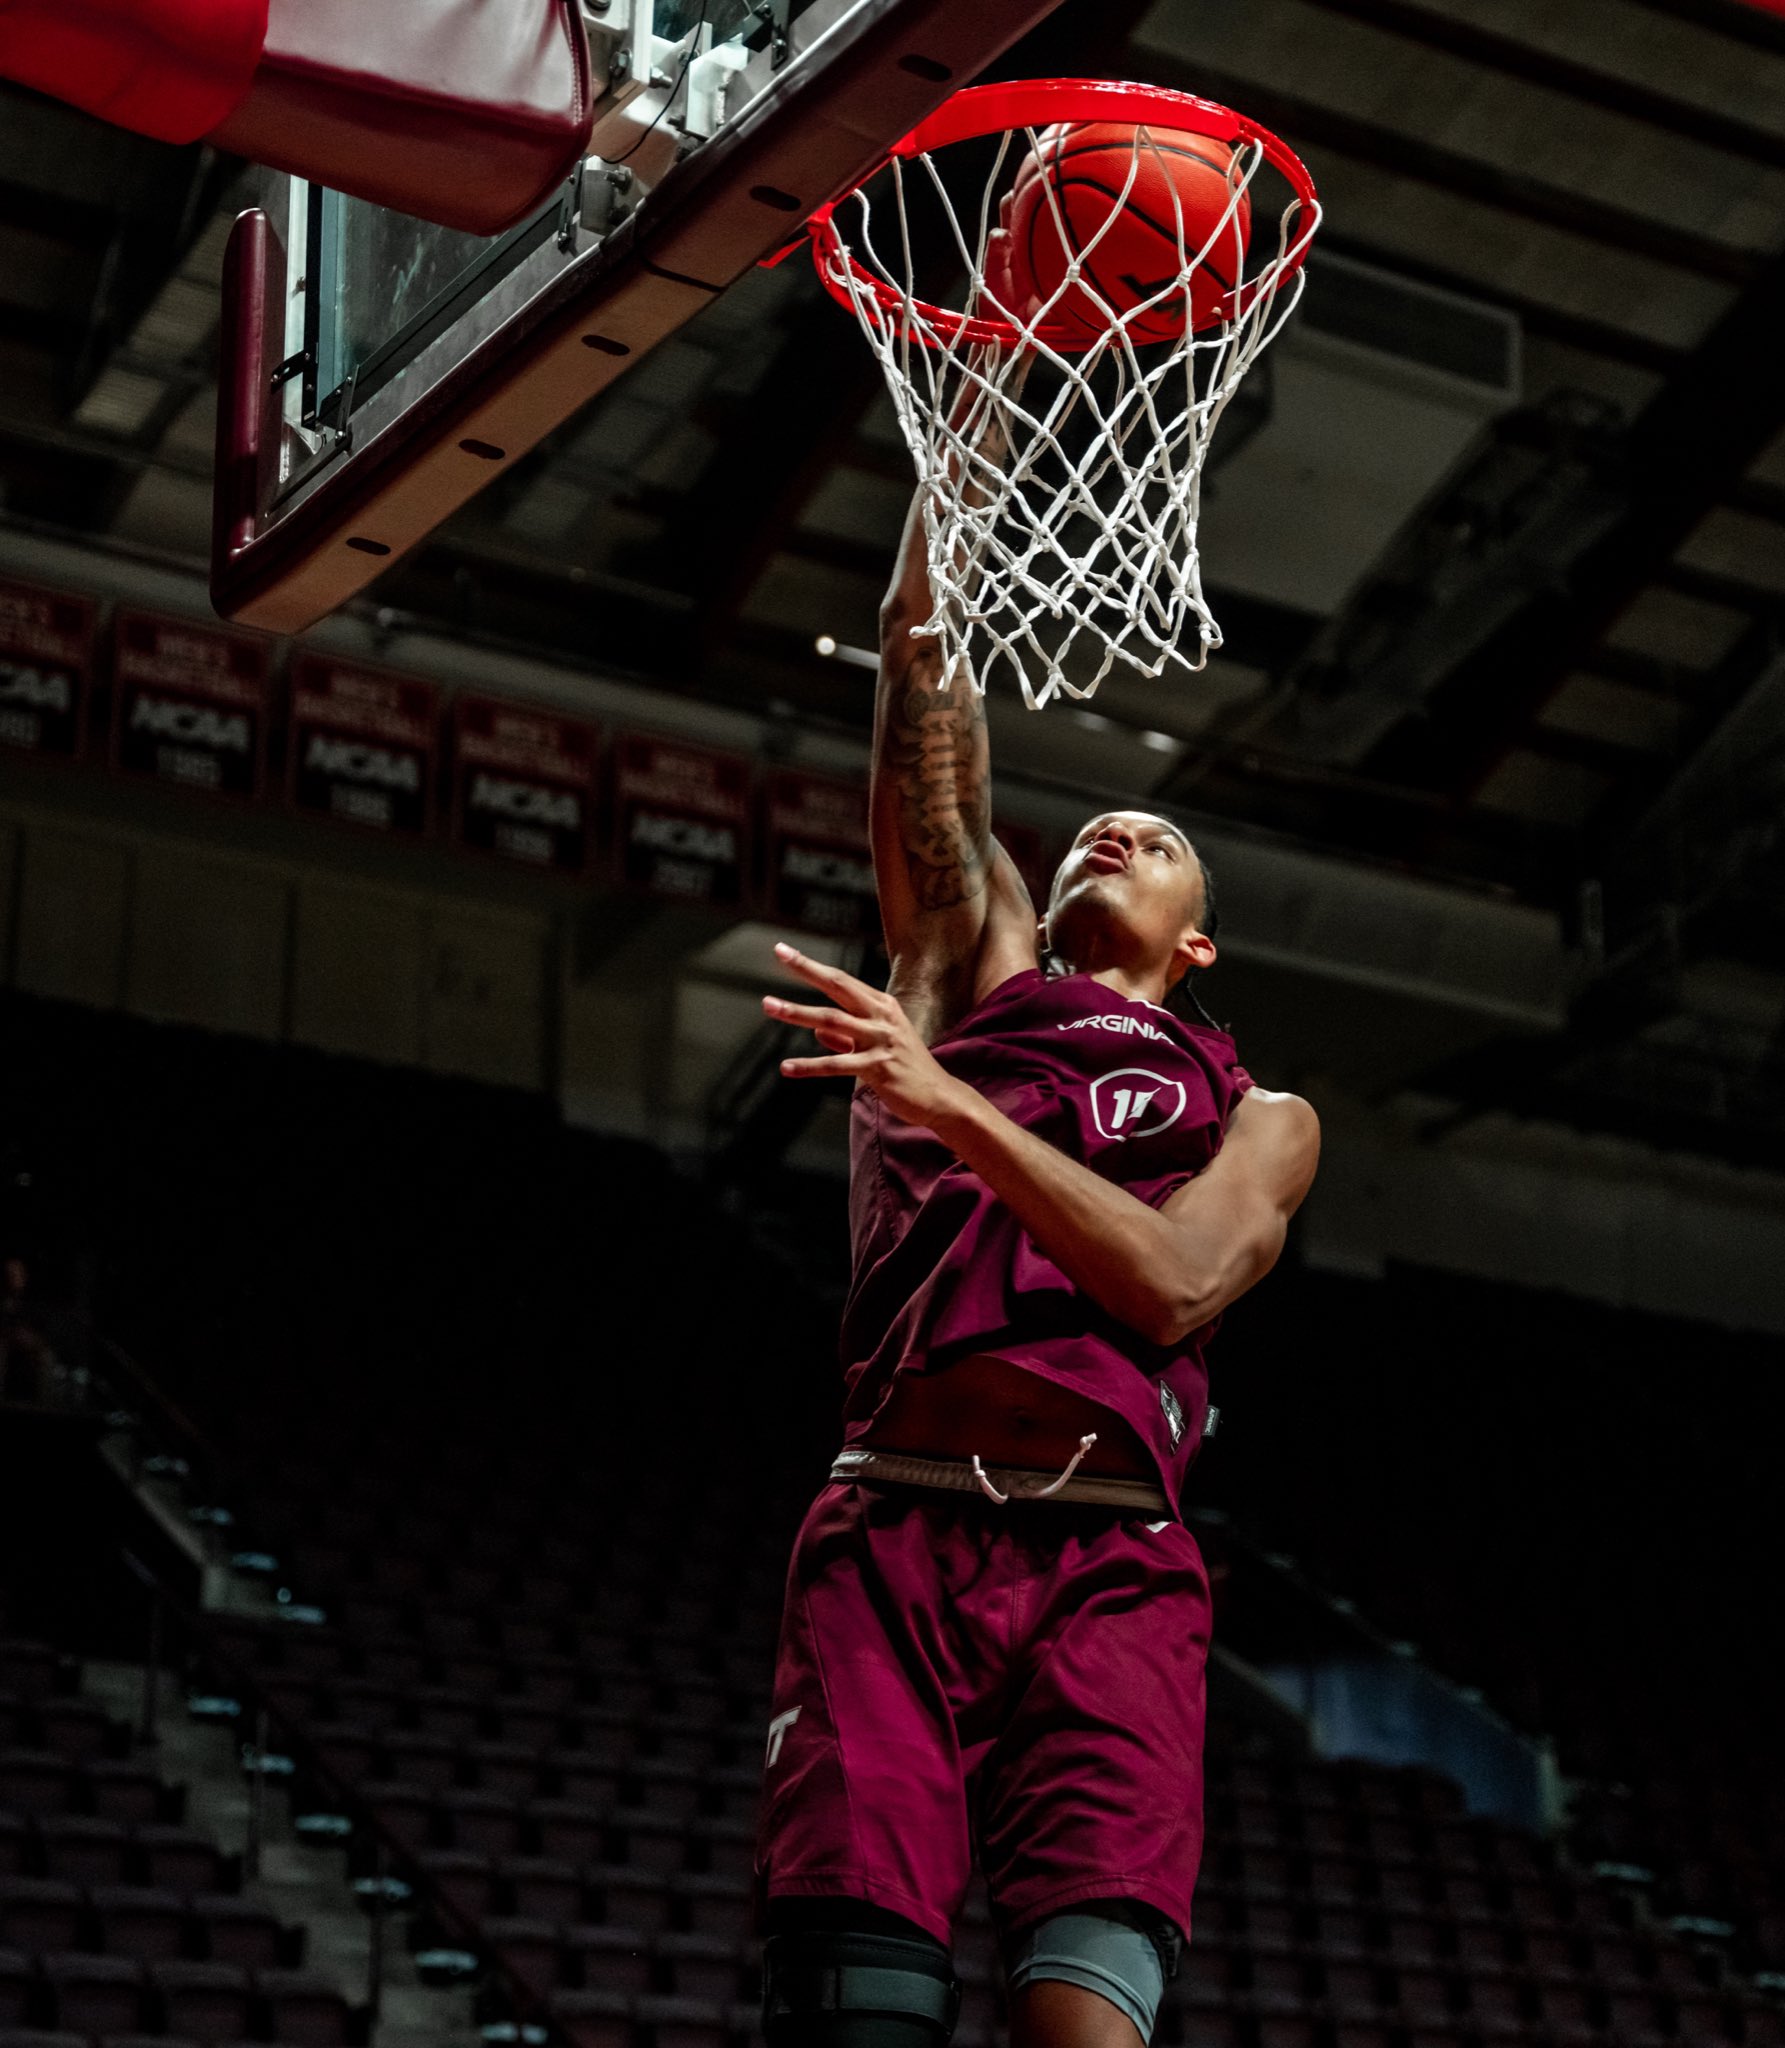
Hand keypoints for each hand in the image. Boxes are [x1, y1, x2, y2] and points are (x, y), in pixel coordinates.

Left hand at [763, 942, 973, 1132]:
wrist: (939, 1097)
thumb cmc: (906, 1069)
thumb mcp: (877, 1045)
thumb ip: (846, 1037)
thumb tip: (817, 1030)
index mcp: (882, 1005)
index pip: (841, 980)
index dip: (811, 965)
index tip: (784, 951)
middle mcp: (882, 1016)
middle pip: (838, 986)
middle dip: (807, 969)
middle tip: (779, 954)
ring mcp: (881, 1040)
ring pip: (831, 1020)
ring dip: (797, 1012)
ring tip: (769, 1006)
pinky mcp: (878, 1068)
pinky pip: (836, 1065)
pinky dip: (809, 1066)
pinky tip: (786, 1068)